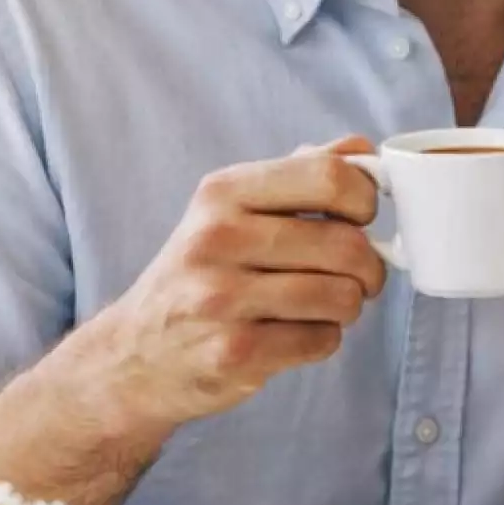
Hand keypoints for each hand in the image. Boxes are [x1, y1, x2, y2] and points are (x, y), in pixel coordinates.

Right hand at [81, 138, 387, 432]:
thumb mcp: (231, 209)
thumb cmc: (200, 273)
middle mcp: (217, 239)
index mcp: (222, 193)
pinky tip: (293, 334)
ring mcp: (222, 298)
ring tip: (321, 305)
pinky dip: (323, 339)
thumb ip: (299, 173)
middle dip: (369, 266)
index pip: (330, 176)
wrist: (134, 353)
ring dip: (348, 306)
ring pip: (342, 296)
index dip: (365, 200)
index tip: (361, 218)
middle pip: (347, 245)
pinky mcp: (234, 352)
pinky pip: (322, 340)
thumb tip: (363, 150)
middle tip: (358, 276)